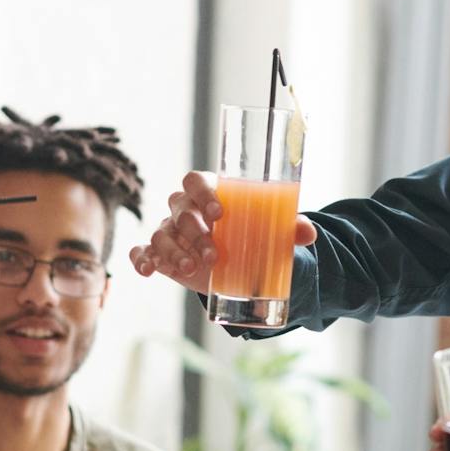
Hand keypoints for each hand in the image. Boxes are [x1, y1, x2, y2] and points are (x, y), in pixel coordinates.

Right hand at [127, 171, 314, 293]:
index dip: (202, 193)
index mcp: (209, 192)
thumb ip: (289, 228)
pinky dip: (141, 259)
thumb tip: (308, 233)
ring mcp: (169, 231)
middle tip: (213, 256)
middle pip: (179, 210)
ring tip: (191, 269)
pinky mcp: (160, 254)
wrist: (238, 264)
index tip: (219, 213)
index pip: (194, 180)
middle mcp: (184, 209)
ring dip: (173, 251)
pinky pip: (142, 251)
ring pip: (160, 233)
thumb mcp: (272, 232)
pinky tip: (148, 271)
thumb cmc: (252, 236)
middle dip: (194, 233)